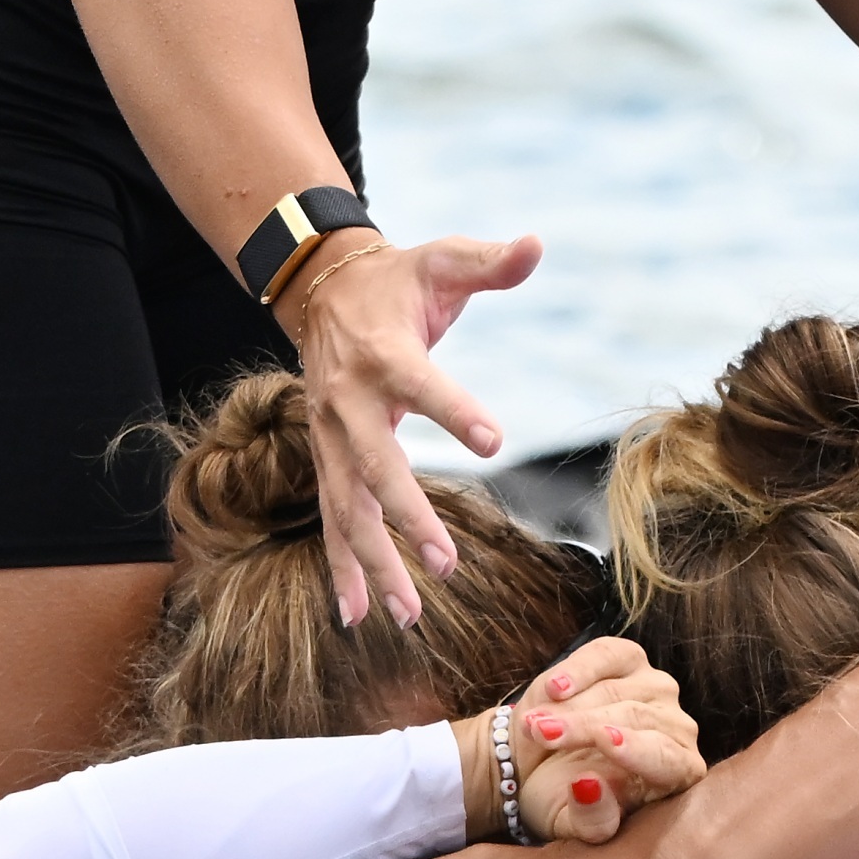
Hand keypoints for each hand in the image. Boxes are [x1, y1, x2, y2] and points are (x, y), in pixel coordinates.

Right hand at [276, 226, 543, 628]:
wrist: (321, 288)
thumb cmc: (397, 280)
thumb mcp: (442, 258)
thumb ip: (490, 260)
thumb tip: (537, 243)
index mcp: (382, 354)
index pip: (421, 384)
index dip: (454, 410)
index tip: (494, 439)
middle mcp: (347, 402)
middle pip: (377, 469)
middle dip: (410, 520)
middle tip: (448, 564)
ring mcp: (330, 436)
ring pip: (349, 509)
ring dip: (376, 563)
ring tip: (411, 613)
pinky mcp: (328, 457)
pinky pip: (333, 519)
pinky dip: (343, 568)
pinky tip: (357, 616)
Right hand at [452, 636, 706, 845]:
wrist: (535, 764)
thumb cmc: (560, 798)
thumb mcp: (568, 821)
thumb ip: (589, 819)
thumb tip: (589, 788)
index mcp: (677, 777)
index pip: (668, 761)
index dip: (637, 751)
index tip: (604, 742)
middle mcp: (678, 730)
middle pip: (637, 720)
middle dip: (584, 727)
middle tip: (542, 735)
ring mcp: (658, 690)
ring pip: (617, 690)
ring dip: (570, 706)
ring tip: (533, 725)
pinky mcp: (631, 659)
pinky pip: (608, 655)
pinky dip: (578, 669)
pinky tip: (553, 687)